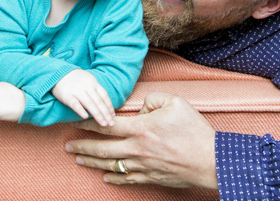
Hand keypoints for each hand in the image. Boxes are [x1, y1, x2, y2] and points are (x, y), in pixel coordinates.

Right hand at [51, 69, 114, 126]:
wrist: (58, 73)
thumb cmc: (75, 79)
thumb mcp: (88, 80)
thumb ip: (96, 89)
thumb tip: (106, 103)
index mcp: (92, 82)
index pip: (104, 95)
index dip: (109, 106)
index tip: (113, 115)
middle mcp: (86, 86)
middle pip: (98, 101)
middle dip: (106, 113)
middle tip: (111, 124)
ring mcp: (76, 90)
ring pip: (89, 104)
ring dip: (97, 115)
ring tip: (103, 124)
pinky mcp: (67, 95)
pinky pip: (75, 104)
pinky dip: (80, 110)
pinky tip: (85, 117)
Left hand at [65, 92, 217, 189]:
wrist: (211, 160)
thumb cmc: (194, 130)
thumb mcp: (174, 102)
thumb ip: (152, 99)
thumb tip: (140, 109)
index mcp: (141, 129)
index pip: (107, 125)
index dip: (89, 123)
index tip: (75, 121)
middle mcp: (137, 149)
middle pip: (103, 149)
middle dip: (83, 147)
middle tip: (67, 146)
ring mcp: (143, 166)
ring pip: (111, 165)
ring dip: (93, 162)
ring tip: (79, 159)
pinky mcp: (151, 177)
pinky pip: (127, 179)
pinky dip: (114, 178)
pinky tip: (105, 177)